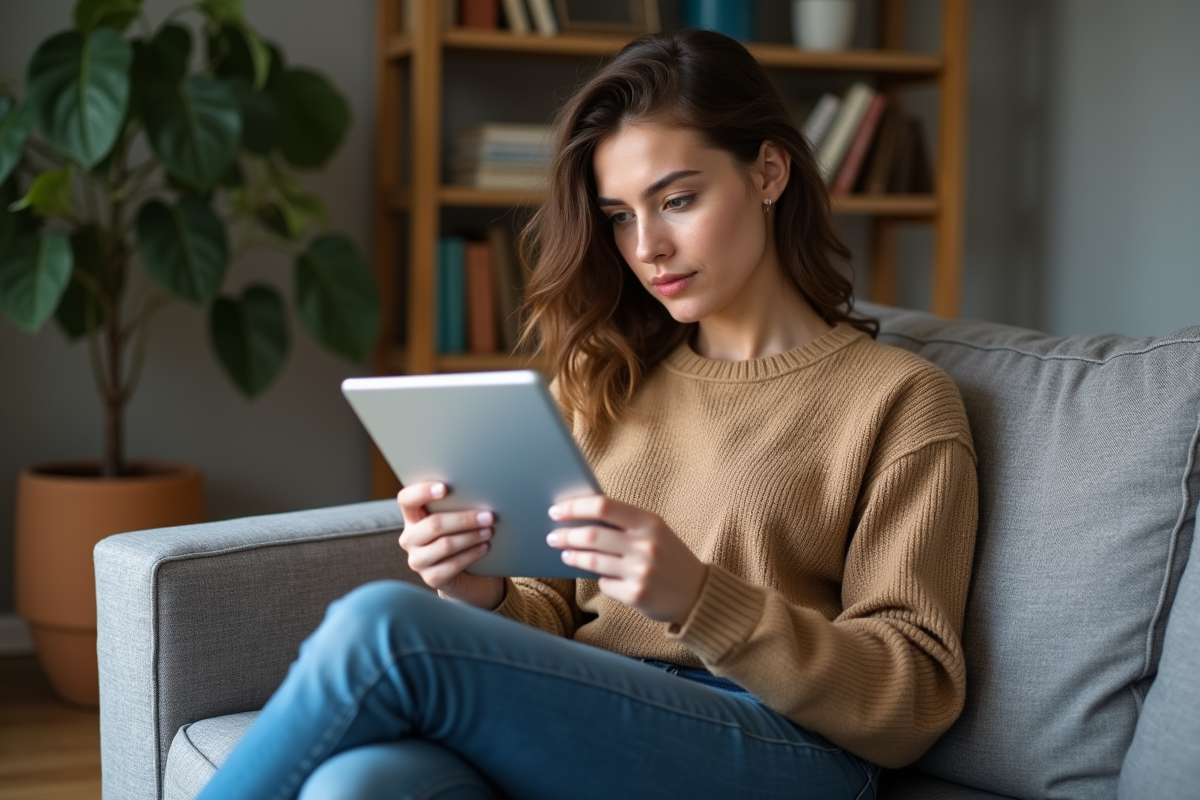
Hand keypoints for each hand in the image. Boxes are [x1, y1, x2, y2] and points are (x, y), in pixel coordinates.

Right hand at [397, 482, 504, 609]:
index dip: (422, 492)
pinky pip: (452, 565)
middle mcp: (409, 539)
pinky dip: (471, 554)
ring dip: (471, 537)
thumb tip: (478, 494)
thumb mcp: (454, 520)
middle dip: (464, 519)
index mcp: (412, 518)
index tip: (445, 488)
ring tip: (489, 531)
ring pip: (445, 545)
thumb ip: (456, 506)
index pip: (406, 500)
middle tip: (488, 516)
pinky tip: (484, 547)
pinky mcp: (430, 578)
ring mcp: (417, 560)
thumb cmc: (460, 536)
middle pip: (434, 524)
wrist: (467, 573)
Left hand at [546, 496, 705, 625]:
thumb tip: (579, 516)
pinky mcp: (636, 595)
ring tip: (564, 553)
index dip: (575, 507)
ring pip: (591, 561)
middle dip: (566, 535)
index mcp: (650, 522)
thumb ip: (624, 523)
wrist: (697, 593)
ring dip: (572, 556)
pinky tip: (598, 575)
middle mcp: (646, 545)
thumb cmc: (668, 556)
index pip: (604, 506)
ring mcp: (641, 572)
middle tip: (552, 536)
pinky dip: (598, 578)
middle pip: (592, 535)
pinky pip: (604, 584)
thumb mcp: (655, 531)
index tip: (556, 510)